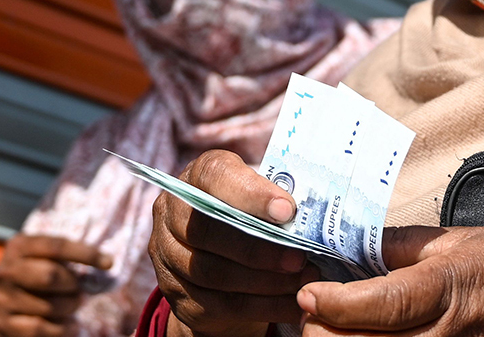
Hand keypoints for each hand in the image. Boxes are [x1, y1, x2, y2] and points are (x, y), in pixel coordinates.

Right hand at [0, 234, 112, 336]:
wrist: (12, 310)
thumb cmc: (42, 278)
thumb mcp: (51, 260)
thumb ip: (70, 258)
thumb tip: (106, 262)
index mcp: (18, 246)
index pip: (56, 246)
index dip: (85, 254)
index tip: (109, 263)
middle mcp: (5, 270)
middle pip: (50, 276)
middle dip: (72, 285)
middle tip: (79, 290)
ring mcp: (2, 298)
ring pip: (49, 305)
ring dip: (69, 308)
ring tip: (71, 306)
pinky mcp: (4, 324)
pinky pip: (42, 328)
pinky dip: (62, 328)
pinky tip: (68, 324)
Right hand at [149, 150, 319, 336]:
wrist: (227, 261)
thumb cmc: (252, 216)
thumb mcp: (260, 197)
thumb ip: (275, 198)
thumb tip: (314, 212)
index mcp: (197, 177)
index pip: (215, 176)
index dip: (250, 194)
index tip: (287, 211)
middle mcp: (173, 213)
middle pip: (206, 230)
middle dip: (258, 248)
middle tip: (300, 258)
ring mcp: (168, 257)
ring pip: (212, 273)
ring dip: (264, 282)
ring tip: (302, 281)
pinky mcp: (178, 296)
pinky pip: (220, 304)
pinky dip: (263, 306)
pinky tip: (293, 304)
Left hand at [297, 227, 483, 336]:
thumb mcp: (460, 239)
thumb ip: (401, 245)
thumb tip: (353, 244)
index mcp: (448, 286)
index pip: (380, 305)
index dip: (334, 305)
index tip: (306, 293)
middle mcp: (447, 333)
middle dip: (323, 334)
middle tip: (309, 314)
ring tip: (329, 330)